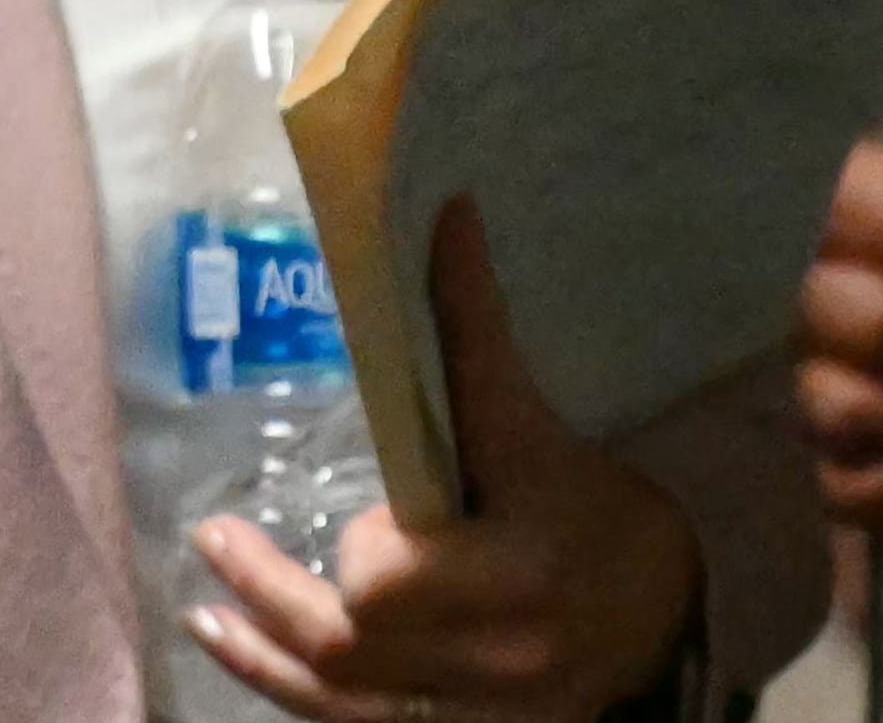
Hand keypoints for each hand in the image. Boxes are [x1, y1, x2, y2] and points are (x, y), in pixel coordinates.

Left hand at [186, 204, 702, 721]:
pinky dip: (296, 699)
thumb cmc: (590, 496)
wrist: (676, 597)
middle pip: (354, 651)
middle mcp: (505, 661)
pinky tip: (243, 655)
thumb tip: (445, 211)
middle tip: (216, 537)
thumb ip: (474, 329)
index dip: (360, 561)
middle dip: (279, 601)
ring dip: (265, 659)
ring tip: (205, 612)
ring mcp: (493, 714)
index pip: (390, 588)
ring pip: (348, 707)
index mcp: (519, 576)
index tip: (351, 528)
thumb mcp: (534, 420)